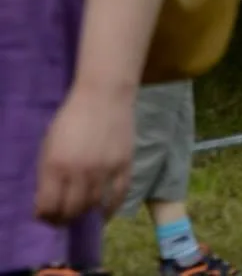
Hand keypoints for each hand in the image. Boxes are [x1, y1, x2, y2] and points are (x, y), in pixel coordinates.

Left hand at [36, 82, 136, 224]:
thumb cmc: (71, 118)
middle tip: (62, 218)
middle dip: (63, 218)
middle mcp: (80, 171)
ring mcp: (104, 169)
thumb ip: (47, 173)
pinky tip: (105, 213)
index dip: (45, 216)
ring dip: (85, 213)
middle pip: (71, 210)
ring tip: (81, 212)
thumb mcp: (48, 145)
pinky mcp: (124, 164)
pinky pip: (118, 195)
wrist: (104, 95)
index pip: (48, 207)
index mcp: (56, 166)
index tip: (46, 215)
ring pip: (93, 205)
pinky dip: (111, 209)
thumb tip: (49, 199)